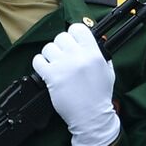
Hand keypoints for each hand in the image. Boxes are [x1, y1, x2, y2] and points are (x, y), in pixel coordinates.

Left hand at [32, 24, 118, 145]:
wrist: (91, 117)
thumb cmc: (100, 96)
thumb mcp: (108, 71)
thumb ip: (100, 55)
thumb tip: (93, 41)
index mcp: (93, 53)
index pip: (78, 28)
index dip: (74, 34)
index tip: (73, 41)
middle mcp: (78, 56)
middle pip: (61, 37)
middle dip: (61, 45)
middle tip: (63, 56)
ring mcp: (63, 66)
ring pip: (48, 47)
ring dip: (50, 55)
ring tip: (55, 64)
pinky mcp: (51, 77)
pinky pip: (38, 61)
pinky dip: (40, 64)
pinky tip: (46, 71)